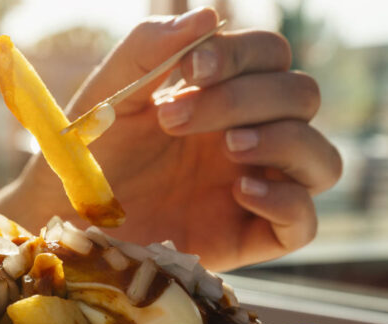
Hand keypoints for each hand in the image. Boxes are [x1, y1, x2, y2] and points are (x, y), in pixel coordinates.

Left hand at [9, 7, 341, 270]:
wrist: (66, 216)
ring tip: (228, 147)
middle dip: (245, 99)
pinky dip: (286, 202)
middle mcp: (250, 138)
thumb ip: (149, 48)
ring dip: (284, 141)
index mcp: (224, 96)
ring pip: (322, 159)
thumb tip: (208, 17)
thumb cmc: (89, 154)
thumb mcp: (111, 94)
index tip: (193, 70)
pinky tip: (240, 190)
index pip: (271, 57)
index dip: (243, 55)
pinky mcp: (249, 238)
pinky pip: (305, 224)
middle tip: (174, 120)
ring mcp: (256, 188)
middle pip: (302, 98)